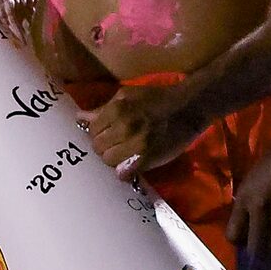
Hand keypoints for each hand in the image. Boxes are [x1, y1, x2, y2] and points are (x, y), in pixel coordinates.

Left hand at [83, 77, 207, 180]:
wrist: (190, 107)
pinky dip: (125, 171)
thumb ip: (104, 108)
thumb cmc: (159, 98)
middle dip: (105, 147)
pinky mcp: (147, 159)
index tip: (108, 134)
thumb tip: (80, 118)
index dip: (99, 134)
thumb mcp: (129, 95)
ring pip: (108, 162)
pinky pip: (124, 173)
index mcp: (117, 110)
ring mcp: (136, 145)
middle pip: (98, 148)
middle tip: (117, 144)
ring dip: (115, 159)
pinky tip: (131, 165)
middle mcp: (124, 127)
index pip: (92, 131)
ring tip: (125, 154)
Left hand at [225, 103, 270, 257]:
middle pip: (256, 247)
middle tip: (269, 260)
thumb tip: (253, 220)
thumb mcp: (257, 174)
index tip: (248, 246)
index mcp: (244, 195)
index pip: (233, 234)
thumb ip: (253, 197)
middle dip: (263, 256)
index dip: (240, 243)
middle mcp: (260, 206)